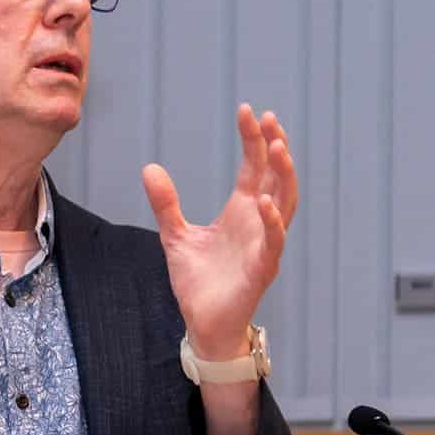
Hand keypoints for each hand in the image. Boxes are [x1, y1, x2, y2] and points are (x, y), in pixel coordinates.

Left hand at [141, 104, 297, 359]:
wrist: (203, 323)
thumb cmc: (199, 281)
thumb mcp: (176, 235)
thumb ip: (166, 203)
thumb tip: (149, 167)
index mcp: (242, 211)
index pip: (254, 167)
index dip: (253, 139)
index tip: (248, 111)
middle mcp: (258, 223)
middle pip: (275, 177)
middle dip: (275, 148)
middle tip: (269, 120)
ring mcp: (264, 244)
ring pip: (285, 203)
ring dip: (283, 176)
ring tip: (278, 147)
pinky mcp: (262, 268)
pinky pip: (273, 241)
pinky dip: (272, 222)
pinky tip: (265, 202)